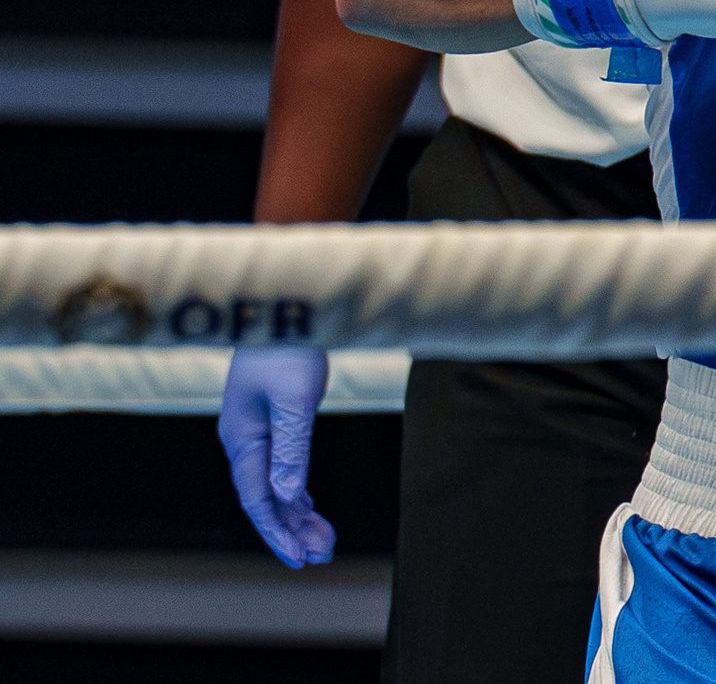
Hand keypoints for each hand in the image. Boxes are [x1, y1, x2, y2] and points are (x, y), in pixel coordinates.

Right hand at [219, 347, 334, 567]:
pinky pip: (283, 466)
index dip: (278, 531)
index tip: (299, 558)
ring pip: (276, 484)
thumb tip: (288, 494)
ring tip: (323, 541)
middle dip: (292, 530)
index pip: (257, 498)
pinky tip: (309, 507)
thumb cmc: (288, 349)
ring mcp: (258, 431)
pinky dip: (298, 489)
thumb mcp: (295, 399)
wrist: (285, 308)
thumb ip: (292, 447)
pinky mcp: (274, 420)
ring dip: (298, 513)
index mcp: (241, 438)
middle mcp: (244, 440)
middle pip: (266, 497)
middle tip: (322, 556)